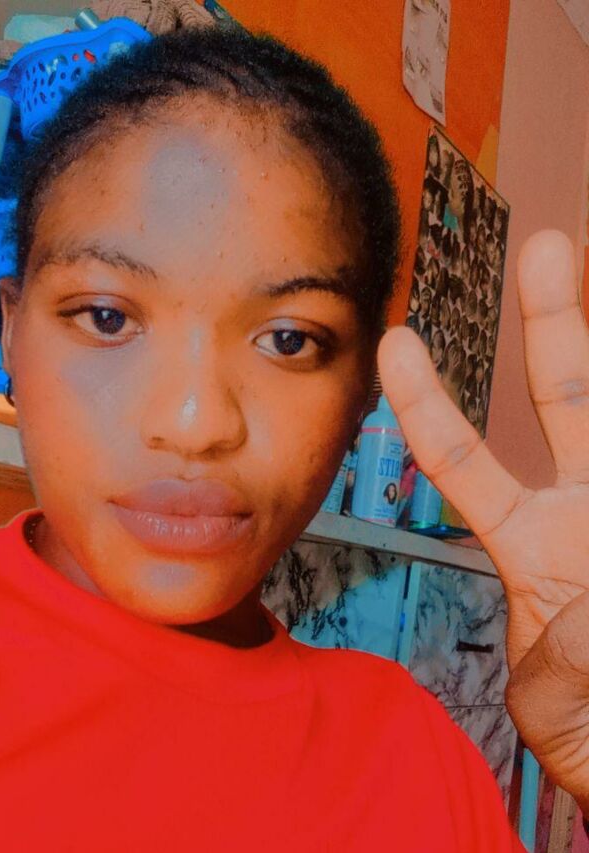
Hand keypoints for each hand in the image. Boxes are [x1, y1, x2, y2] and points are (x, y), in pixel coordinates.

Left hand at [378, 230, 588, 806]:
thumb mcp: (559, 713)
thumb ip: (553, 679)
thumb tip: (574, 631)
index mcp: (537, 549)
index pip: (467, 462)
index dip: (428, 403)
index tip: (394, 341)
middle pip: (571, 397)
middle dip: (558, 320)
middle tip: (547, 241)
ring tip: (587, 252)